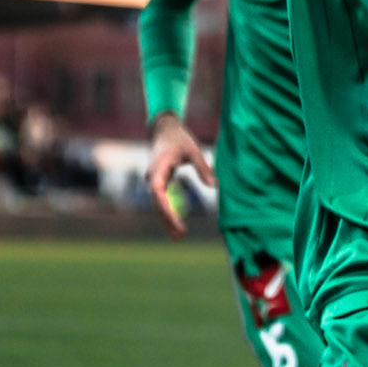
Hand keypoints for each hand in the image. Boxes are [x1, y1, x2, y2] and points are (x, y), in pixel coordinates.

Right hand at [146, 113, 214, 239]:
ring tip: (178, 237)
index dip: (165, 208)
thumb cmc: (179, 138)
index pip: (158, 191)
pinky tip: (175, 225)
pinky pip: (161, 201)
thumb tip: (215, 187)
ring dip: (167, 219)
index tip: (175, 221)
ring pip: (158, 204)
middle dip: (167, 219)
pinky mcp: (158, 183)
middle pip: (157, 202)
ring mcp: (153, 180)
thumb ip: (203, 168)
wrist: (164, 129)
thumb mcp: (193, 150)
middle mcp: (152, 176)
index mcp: (159, 167)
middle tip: (180, 236)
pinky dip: (168, 212)